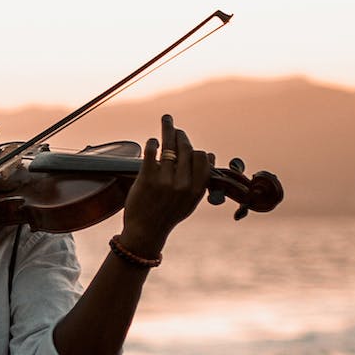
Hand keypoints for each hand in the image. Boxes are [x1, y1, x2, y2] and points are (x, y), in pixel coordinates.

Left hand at [118, 113, 212, 254]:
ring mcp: (165, 181)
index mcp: (196, 190)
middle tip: (175, 129)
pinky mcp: (147, 179)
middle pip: (186, 149)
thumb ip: (200, 180)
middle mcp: (183, 184)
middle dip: (181, 135)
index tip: (188, 144)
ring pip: (170, 146)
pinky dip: (153, 142)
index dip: (195, 149)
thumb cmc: (167, 215)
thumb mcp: (190, 202)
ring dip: (168, 130)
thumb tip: (209, 154)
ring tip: (167, 122)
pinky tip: (153, 141)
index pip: (202, 158)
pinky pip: (153, 152)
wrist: (145, 233)